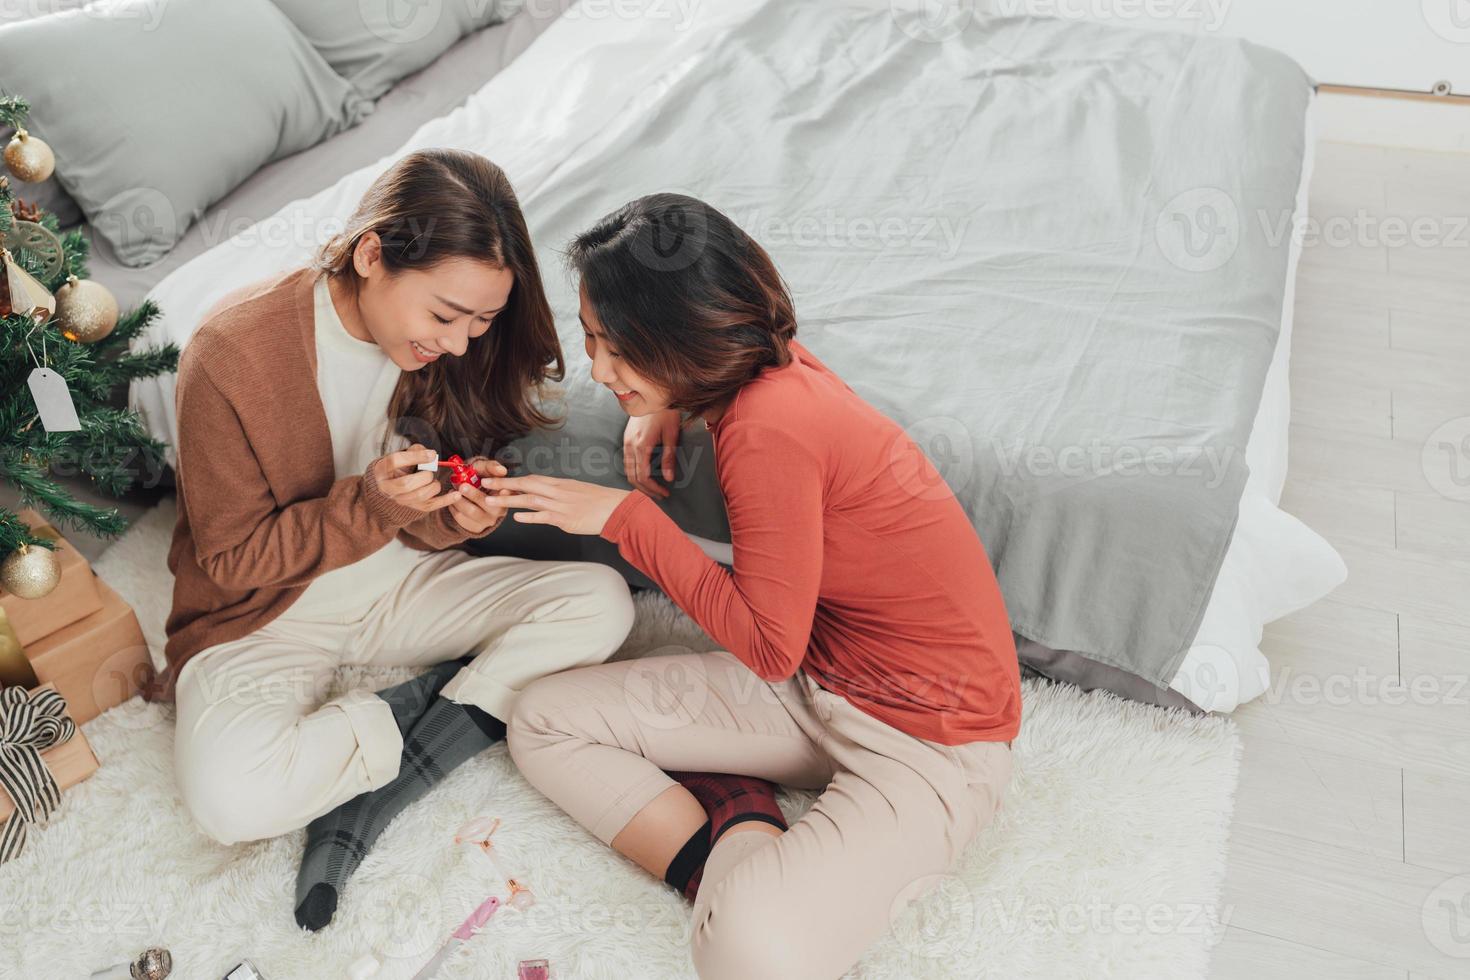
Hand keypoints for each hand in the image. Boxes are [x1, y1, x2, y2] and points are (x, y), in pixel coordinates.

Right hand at [375, 444, 460, 512]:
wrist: (394, 484)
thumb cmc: (402, 465)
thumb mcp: (404, 454)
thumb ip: (417, 451)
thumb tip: (432, 456)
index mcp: (382, 469)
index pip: (395, 461)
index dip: (415, 457)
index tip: (432, 455)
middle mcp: (387, 487)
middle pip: (406, 484)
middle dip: (424, 476)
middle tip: (431, 471)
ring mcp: (399, 499)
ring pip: (419, 495)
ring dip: (433, 486)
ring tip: (434, 480)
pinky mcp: (413, 507)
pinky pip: (431, 506)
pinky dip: (446, 500)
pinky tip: (457, 495)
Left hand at [447, 457, 514, 535]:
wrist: (468, 491)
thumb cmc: (479, 479)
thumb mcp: (484, 469)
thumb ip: (491, 467)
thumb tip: (501, 470)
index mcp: (505, 495)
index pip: (506, 495)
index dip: (500, 492)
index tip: (489, 485)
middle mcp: (499, 509)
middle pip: (487, 503)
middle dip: (473, 494)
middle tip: (463, 486)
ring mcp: (488, 520)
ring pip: (471, 511)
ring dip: (459, 500)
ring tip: (453, 492)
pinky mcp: (476, 527)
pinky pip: (461, 519)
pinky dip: (454, 508)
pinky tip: (452, 501)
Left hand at [480, 475, 631, 535]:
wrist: (616, 508)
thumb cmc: (598, 501)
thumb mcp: (577, 491)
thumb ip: (559, 493)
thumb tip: (545, 496)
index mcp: (560, 484)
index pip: (531, 479)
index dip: (512, 480)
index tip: (496, 480)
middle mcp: (558, 491)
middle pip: (525, 485)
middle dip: (503, 485)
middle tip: (483, 484)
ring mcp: (561, 505)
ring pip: (529, 500)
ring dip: (509, 500)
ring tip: (490, 501)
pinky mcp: (565, 519)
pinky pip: (543, 516)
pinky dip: (529, 517)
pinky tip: (516, 517)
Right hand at [623, 409, 682, 499]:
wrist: (653, 393)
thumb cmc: (666, 413)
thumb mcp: (671, 435)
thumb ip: (669, 458)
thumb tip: (669, 478)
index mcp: (641, 445)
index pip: (643, 476)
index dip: (654, 488)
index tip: (666, 493)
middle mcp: (630, 445)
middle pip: (633, 477)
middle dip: (646, 490)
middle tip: (661, 495)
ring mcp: (626, 442)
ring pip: (627, 471)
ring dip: (639, 483)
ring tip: (653, 489)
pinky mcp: (626, 438)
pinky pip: (626, 462)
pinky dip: (634, 472)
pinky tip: (645, 475)